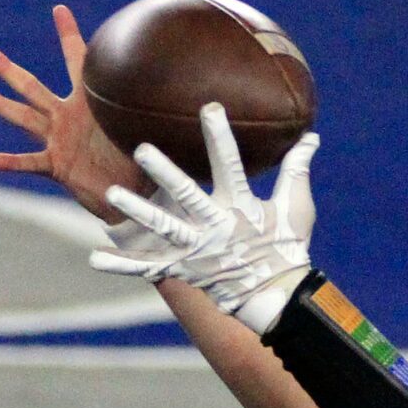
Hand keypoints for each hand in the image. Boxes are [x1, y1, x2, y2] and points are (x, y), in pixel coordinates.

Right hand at [0, 4, 144, 220]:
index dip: (68, 36)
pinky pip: (31, 162)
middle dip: (7, 70)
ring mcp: (58, 139)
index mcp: (87, 101)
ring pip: (23, 118)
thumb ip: (152, 108)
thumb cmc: (138, 159)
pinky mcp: (57, 165)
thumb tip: (185, 90)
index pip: (76, 61)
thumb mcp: (145, 127)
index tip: (58, 9)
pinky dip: (12, 162)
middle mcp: (66, 116)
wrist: (133, 195)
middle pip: (31, 86)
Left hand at [90, 103, 318, 334]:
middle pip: (186, 196)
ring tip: (112, 193)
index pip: (229, 165)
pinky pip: (148, 268)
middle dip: (165, 173)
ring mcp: (196, 251)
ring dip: (136, 211)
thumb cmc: (288, 248)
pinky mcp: (183, 271)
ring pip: (162, 228)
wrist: (275, 298)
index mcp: (240, 208)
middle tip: (142, 149)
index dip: (220, 137)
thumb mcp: (296, 208)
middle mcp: (214, 228)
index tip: (209, 108)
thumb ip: (297, 170)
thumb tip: (312, 136)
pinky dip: (122, 265)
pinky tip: (95, 258)